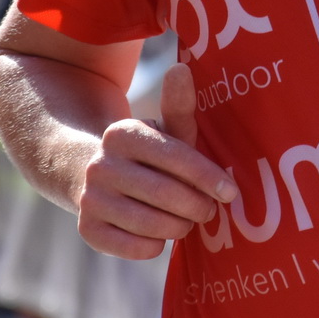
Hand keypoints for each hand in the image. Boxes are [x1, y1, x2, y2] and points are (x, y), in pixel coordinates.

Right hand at [75, 62, 236, 259]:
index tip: (230, 192)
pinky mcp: (87, 230)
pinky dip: (157, 246)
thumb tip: (181, 68)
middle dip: (198, 207)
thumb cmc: (148, 156)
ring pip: (154, 225)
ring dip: (180, 227)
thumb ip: (180, 106)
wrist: (93, 176)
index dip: (208, 177)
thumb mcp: (165, 131)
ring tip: (185, 219)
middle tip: (209, 210)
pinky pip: (137, 248)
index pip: (176, 157)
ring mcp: (90, 198)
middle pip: (167, 195)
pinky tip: (159, 234)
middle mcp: (101, 164)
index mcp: (123, 133)